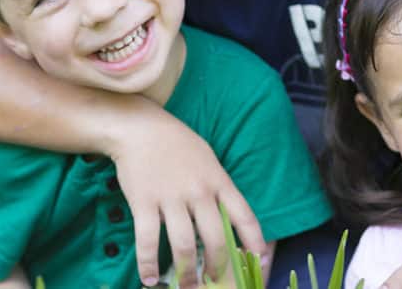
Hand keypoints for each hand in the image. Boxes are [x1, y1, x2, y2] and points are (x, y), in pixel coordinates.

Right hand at [109, 110, 266, 288]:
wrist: (142, 128)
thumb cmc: (177, 143)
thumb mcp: (208, 159)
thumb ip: (217, 187)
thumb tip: (226, 216)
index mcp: (218, 181)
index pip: (245, 216)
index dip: (255, 242)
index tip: (260, 261)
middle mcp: (199, 192)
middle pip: (216, 238)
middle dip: (217, 266)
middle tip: (213, 280)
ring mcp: (172, 198)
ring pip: (184, 245)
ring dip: (186, 272)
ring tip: (186, 285)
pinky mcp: (144, 202)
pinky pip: (148, 240)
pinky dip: (148, 264)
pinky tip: (149, 279)